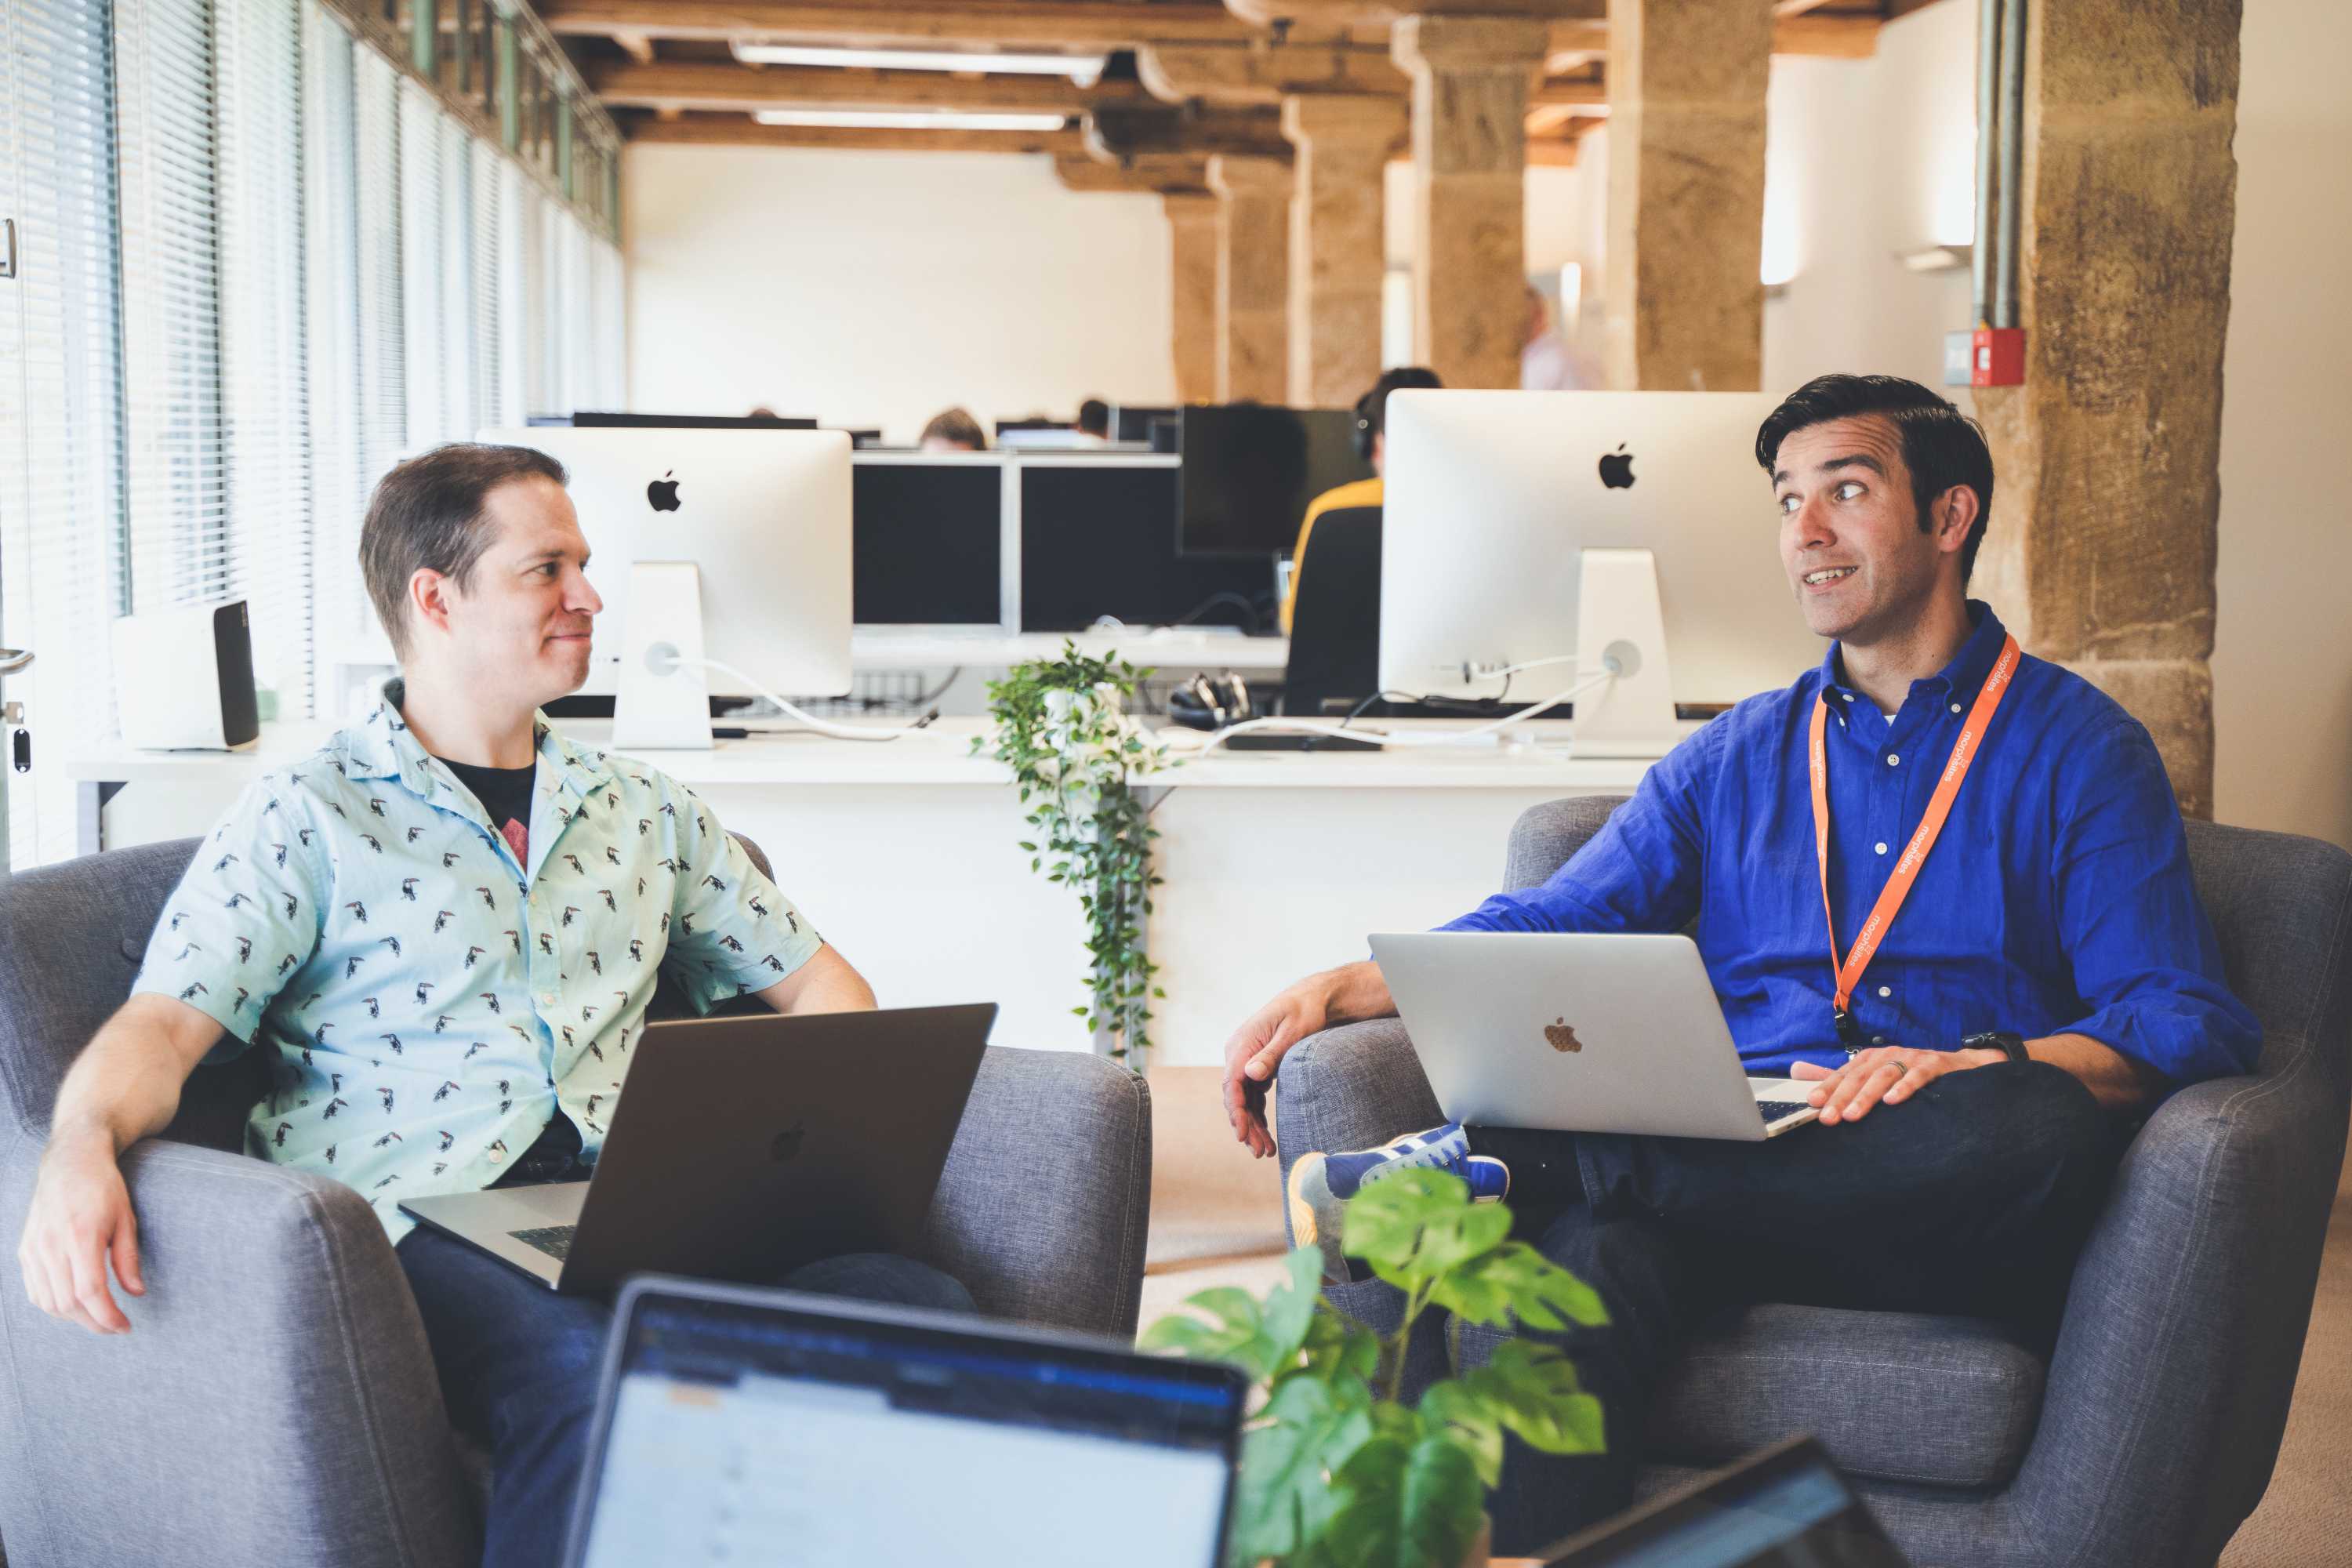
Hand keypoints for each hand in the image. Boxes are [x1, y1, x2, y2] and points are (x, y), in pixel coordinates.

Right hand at [17, 1131, 143, 1334]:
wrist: (70, 1163)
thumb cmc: (104, 1188)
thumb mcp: (126, 1219)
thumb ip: (128, 1258)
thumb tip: (136, 1292)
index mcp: (81, 1236)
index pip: (90, 1291)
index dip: (108, 1316)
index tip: (125, 1326)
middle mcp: (51, 1245)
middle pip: (68, 1302)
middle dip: (94, 1323)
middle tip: (115, 1327)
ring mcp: (34, 1248)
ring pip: (48, 1302)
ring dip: (74, 1318)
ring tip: (98, 1318)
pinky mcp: (25, 1250)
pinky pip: (35, 1291)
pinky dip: (53, 1306)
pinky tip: (73, 1306)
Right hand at [1220, 982, 1333, 1158]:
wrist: (1314, 998)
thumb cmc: (1305, 1011)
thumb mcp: (1292, 1032)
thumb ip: (1271, 1054)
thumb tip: (1250, 1074)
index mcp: (1243, 1043)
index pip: (1231, 1082)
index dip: (1235, 1111)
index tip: (1242, 1134)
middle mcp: (1239, 1052)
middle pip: (1236, 1096)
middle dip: (1246, 1125)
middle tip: (1260, 1152)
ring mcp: (1246, 1060)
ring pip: (1244, 1099)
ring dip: (1252, 1125)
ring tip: (1265, 1151)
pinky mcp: (1257, 1066)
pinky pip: (1253, 1095)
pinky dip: (1258, 1115)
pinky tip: (1266, 1134)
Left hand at [1791, 1045, 2002, 1125]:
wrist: (1962, 1068)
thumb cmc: (1911, 1074)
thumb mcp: (1872, 1075)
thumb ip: (1836, 1076)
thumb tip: (1795, 1070)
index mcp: (1869, 1059)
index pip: (1843, 1074)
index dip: (1827, 1088)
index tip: (1811, 1104)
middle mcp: (1887, 1055)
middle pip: (1859, 1076)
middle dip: (1841, 1097)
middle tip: (1828, 1118)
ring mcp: (1911, 1058)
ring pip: (1884, 1075)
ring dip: (1867, 1096)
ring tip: (1853, 1116)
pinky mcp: (1935, 1065)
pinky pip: (1918, 1076)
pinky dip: (1905, 1087)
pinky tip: (1894, 1102)